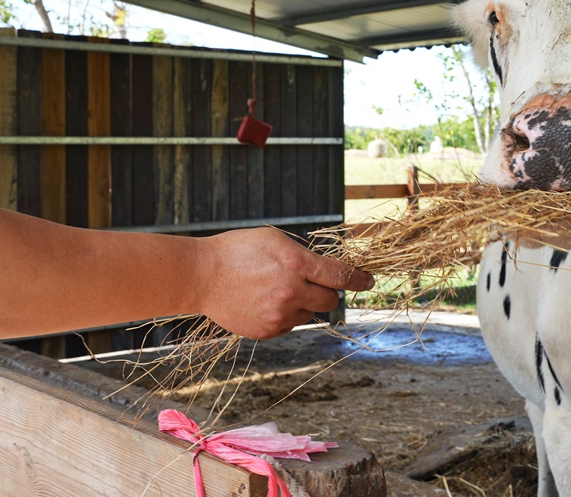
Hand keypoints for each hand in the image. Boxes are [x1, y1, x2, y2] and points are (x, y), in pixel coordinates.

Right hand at [196, 227, 373, 339]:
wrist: (201, 275)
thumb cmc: (238, 250)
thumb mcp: (275, 239)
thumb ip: (303, 255)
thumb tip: (325, 270)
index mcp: (297, 264)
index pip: (341, 276)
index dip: (359, 279)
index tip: (368, 281)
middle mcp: (292, 292)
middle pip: (330, 299)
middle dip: (326, 291)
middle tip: (309, 282)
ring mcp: (280, 314)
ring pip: (310, 312)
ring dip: (303, 302)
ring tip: (275, 289)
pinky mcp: (268, 330)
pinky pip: (291, 323)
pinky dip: (285, 314)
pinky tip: (264, 301)